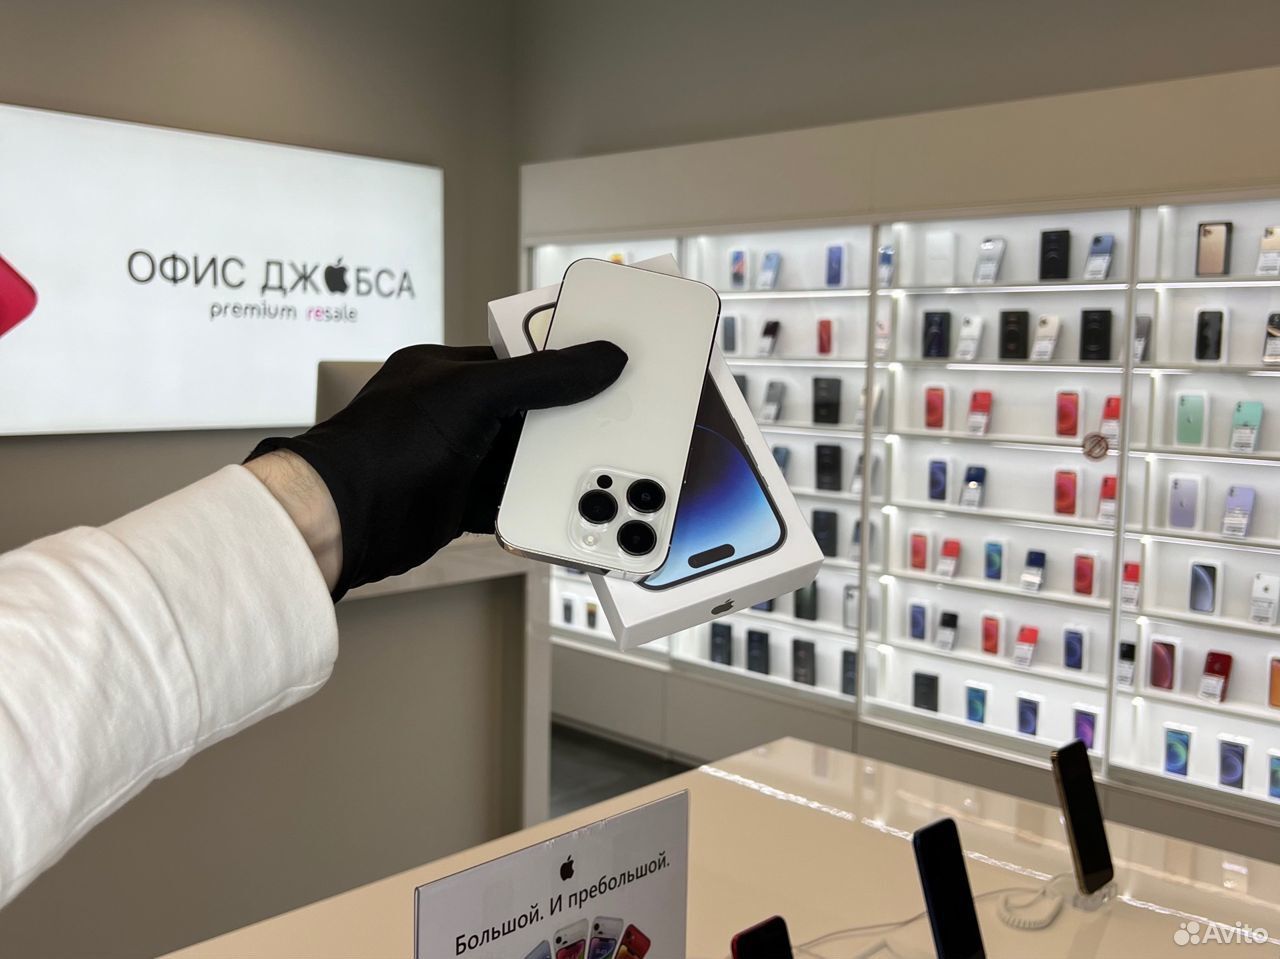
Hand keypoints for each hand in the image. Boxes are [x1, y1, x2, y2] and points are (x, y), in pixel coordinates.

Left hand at [246, 342, 626, 599]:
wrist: (345, 521)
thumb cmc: (384, 446)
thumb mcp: (473, 394)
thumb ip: (542, 376)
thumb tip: (599, 357)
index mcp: (449, 369)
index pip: (521, 354)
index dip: (565, 360)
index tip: (607, 365)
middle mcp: (454, 411)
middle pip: (531, 410)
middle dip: (569, 420)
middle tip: (617, 422)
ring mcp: (458, 459)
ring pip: (524, 459)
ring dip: (557, 467)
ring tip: (600, 469)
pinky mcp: (460, 502)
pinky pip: (514, 500)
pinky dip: (540, 505)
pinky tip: (567, 505)